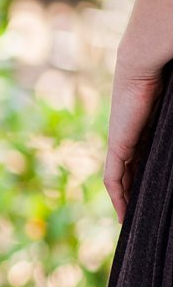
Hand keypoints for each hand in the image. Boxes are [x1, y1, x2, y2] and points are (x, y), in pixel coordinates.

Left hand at [103, 67, 164, 221]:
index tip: (150, 197)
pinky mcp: (117, 145)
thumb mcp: (170, 117)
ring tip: (131, 221)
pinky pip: (113, 178)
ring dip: (124, 200)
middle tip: (139, 217)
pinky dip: (117, 197)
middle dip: (133, 195)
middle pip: (130, 173)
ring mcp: (121, 142)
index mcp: (144, 129)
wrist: (142, 65)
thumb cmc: (166, 80)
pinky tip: (123, 213)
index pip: (141, 161)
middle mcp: (130, 138)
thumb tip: (174, 147)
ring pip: (121, 179)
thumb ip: (171, 134)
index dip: (143, 179)